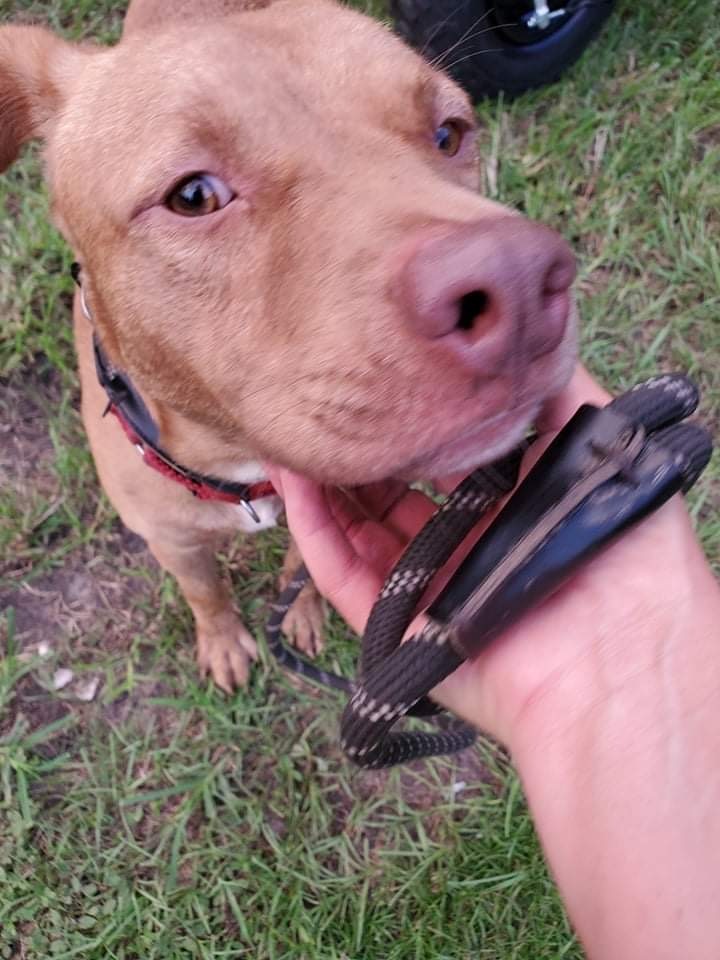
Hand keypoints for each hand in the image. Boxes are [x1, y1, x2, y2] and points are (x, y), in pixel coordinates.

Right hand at [267, 365, 715, 745]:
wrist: (619, 659)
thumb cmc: (620, 549)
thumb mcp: (601, 449)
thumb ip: (562, 393)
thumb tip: (527, 335)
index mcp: (511, 512)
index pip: (445, 462)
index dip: (409, 423)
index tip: (377, 378)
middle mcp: (466, 550)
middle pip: (394, 497)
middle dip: (359, 452)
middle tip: (324, 403)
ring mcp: (429, 591)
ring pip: (358, 534)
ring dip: (324, 487)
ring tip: (293, 433)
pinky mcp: (398, 629)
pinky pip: (342, 577)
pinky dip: (314, 531)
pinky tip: (294, 482)